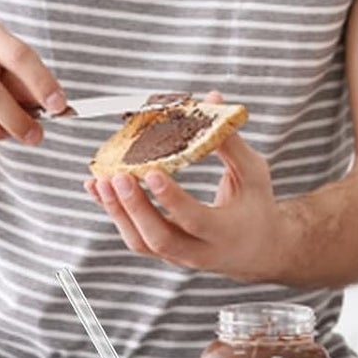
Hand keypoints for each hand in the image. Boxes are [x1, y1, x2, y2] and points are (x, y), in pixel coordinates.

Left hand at [85, 124, 286, 279]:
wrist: (258, 249)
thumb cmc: (256, 204)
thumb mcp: (252, 173)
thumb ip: (229, 140)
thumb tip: (211, 100)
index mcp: (227, 232)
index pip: (194, 219)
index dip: (171, 197)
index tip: (151, 172)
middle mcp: (200, 252)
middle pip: (160, 238)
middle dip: (135, 207)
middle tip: (117, 176)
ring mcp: (178, 257)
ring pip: (141, 242)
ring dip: (118, 211)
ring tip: (100, 180)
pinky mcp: (164, 254)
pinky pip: (135, 238)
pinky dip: (115, 213)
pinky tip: (99, 188)